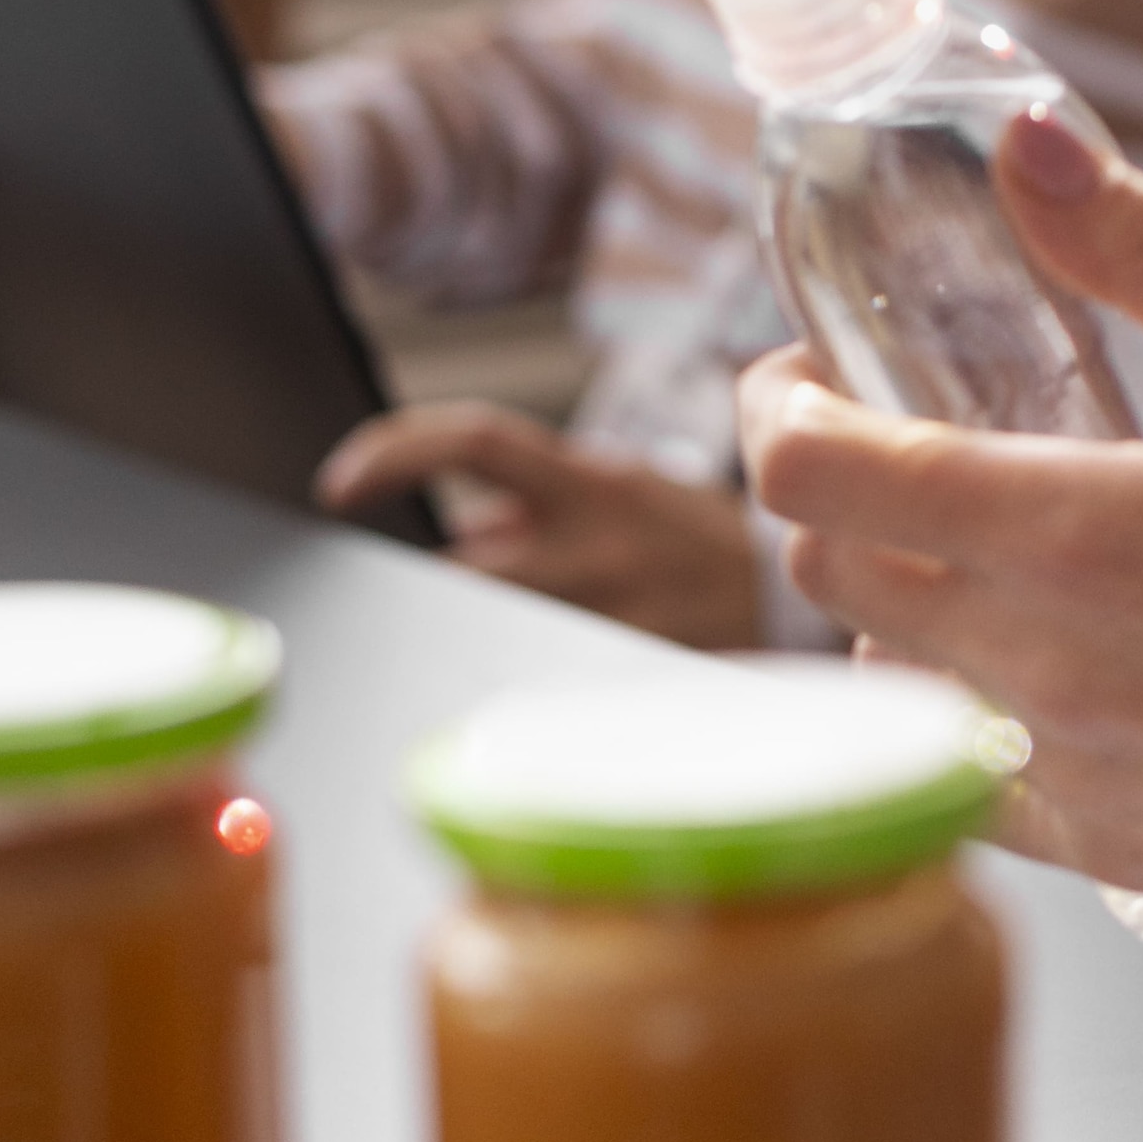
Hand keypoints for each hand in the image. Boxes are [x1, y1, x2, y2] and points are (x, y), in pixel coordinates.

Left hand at [320, 405, 767, 651]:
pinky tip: (548, 700)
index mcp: (595, 483)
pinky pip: (548, 683)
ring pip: (500, 631)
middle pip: (469, 569)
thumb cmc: (698, 548)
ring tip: (533, 641)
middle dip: (449, 588)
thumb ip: (535, 505)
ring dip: (490, 634)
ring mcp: (619, 616)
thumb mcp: (623, 496)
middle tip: (445, 608)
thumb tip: (454, 533)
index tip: (337, 486)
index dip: (396, 451)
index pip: (477, 441)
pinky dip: (529, 681)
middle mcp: (602, 544)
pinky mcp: (636, 677)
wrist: (804, 605)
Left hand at [744, 107, 1142, 934]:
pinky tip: (1059, 661)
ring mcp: (1071, 776)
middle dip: (830, 485)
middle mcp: (1040, 672)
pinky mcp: (1114, 851)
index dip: (776, 405)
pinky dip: (969, 710)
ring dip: (901, 599)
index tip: (810, 368)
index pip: (811, 477)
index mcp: (1074, 539)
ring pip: (888, 680)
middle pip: (826, 574)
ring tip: (997, 540)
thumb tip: (1025, 149)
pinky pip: (972, 779)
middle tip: (896, 427)